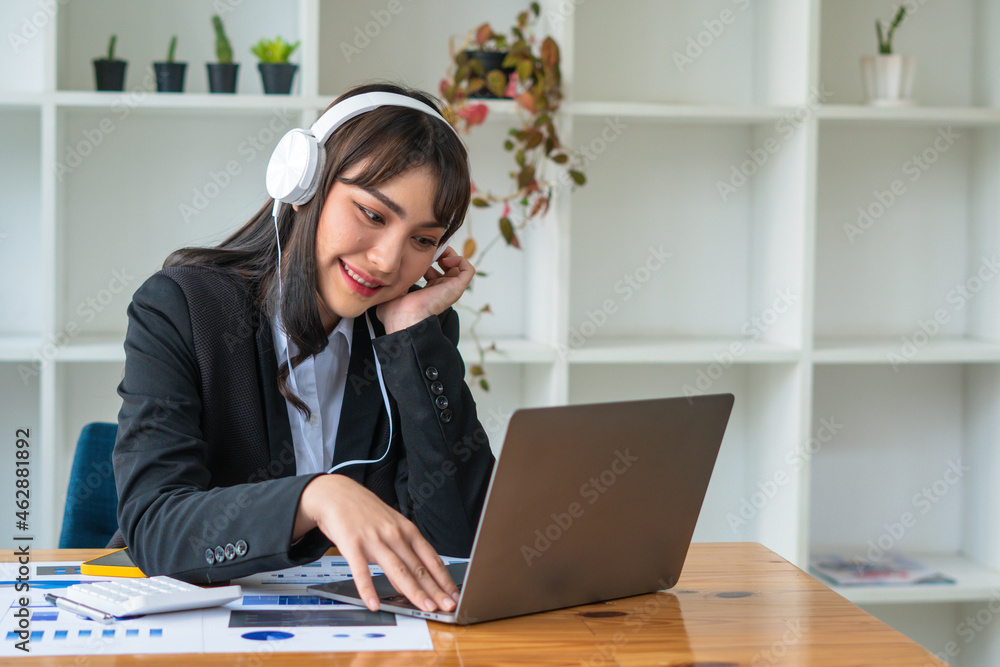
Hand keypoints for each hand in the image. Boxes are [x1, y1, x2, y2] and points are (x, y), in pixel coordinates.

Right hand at [294, 474, 458, 612]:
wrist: (336, 492)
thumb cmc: (365, 511)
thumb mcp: (391, 525)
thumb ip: (403, 551)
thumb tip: (414, 580)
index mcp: (407, 530)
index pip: (431, 558)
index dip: (444, 579)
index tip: (454, 595)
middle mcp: (394, 535)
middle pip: (418, 567)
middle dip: (435, 590)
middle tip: (447, 607)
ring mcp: (374, 539)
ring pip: (398, 569)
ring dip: (413, 591)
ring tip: (424, 607)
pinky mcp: (352, 544)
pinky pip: (361, 570)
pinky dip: (368, 589)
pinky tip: (373, 603)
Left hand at [377, 247, 473, 333]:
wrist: (404, 319)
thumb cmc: (396, 312)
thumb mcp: (392, 290)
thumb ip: (391, 282)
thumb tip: (385, 275)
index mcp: (427, 292)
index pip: (432, 272)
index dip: (427, 259)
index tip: (418, 254)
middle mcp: (440, 290)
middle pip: (447, 267)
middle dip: (439, 253)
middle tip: (429, 250)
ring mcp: (450, 289)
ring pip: (459, 266)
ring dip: (450, 254)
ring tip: (438, 253)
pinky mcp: (457, 287)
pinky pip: (468, 270)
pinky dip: (460, 259)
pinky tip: (445, 259)